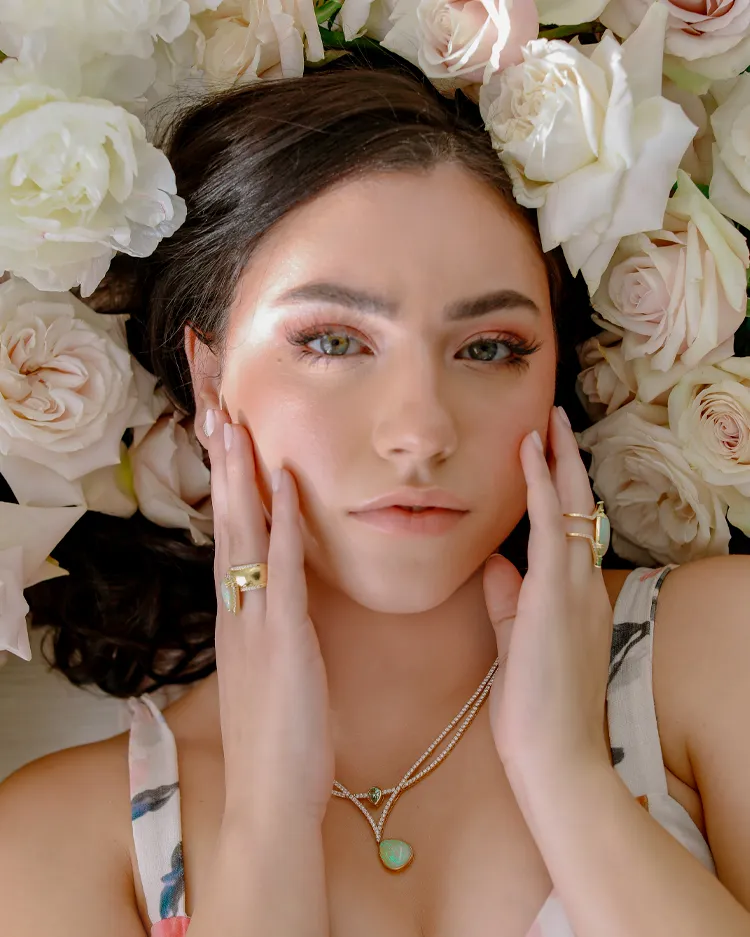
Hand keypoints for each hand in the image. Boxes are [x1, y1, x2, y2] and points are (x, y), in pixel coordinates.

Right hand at [204, 406, 334, 825]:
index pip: (229, 538)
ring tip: (238, 425)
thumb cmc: (276, 740)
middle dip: (224, 465)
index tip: (226, 440)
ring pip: (243, 536)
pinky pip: (281, 571)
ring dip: (243, 477)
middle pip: (226, 523)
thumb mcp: (267, 674)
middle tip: (219, 409)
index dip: (227, 488)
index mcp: (236, 619)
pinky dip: (281, 524)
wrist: (268, 799)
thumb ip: (268, 632)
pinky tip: (284, 484)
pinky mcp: (282, 640)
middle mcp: (236, 612)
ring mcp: (255, 624)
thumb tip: (275, 601)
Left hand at [482, 405, 613, 789]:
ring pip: (571, 509)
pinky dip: (539, 488)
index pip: (570, 531)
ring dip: (556, 462)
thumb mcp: (518, 644)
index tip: (545, 456)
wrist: (554, 759)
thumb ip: (508, 602)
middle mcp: (584, 587)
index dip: (559, 490)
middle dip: (565, 462)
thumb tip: (495, 563)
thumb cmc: (536, 711)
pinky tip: (529, 457)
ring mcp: (574, 590)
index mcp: (576, 600)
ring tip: (544, 423)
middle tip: (552, 421)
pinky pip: (550, 528)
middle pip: (579, 509)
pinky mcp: (554, 597)